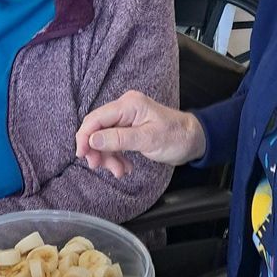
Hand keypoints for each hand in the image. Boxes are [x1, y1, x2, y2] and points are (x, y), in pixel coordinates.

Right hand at [76, 91, 205, 177]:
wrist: (194, 140)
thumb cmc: (176, 136)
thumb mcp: (148, 139)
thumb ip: (118, 139)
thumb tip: (92, 141)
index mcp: (128, 105)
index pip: (95, 118)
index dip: (84, 137)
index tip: (82, 155)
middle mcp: (124, 108)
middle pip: (97, 129)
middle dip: (97, 150)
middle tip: (100, 167)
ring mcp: (126, 119)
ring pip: (104, 139)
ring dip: (108, 157)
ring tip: (119, 172)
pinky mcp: (129, 130)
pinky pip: (114, 143)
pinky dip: (116, 157)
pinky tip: (124, 167)